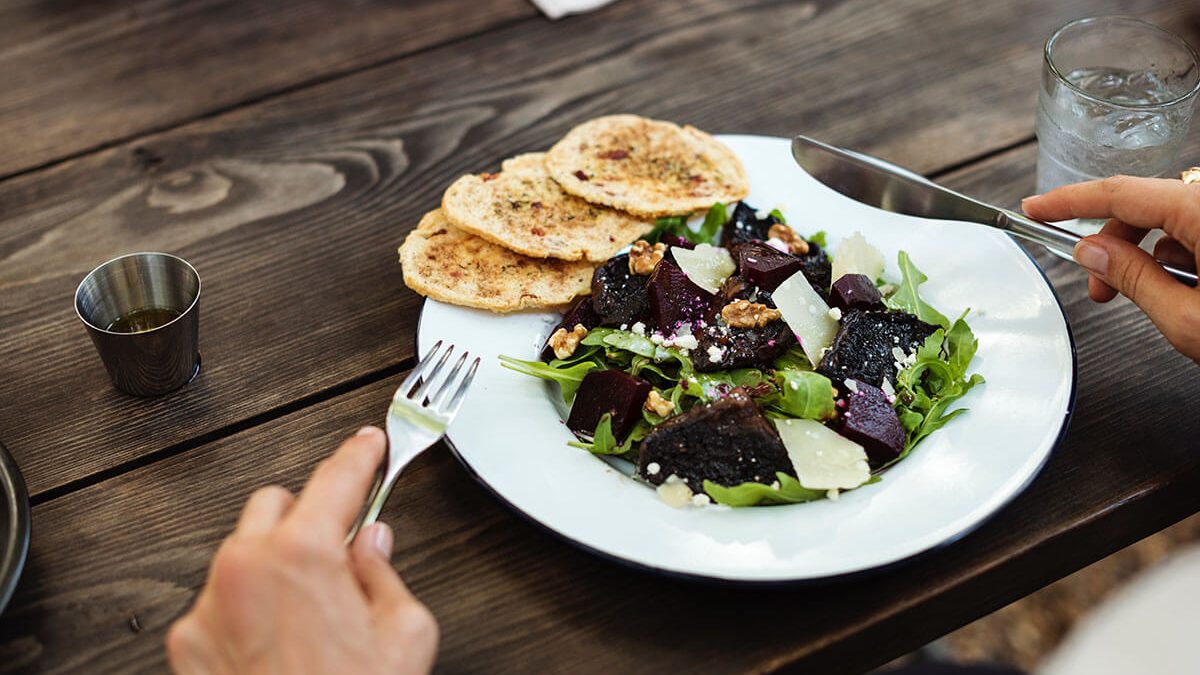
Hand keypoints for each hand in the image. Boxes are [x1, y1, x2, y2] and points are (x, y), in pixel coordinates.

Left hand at [166, 427, 437, 674]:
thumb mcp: (406, 636)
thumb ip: (386, 576)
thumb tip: (372, 548)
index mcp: (303, 555)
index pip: (335, 479)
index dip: (359, 455)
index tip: (367, 445)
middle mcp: (244, 569)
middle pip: (274, 504)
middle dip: (308, 516)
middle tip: (340, 549)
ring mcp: (208, 606)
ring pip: (240, 552)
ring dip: (273, 562)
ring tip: (309, 612)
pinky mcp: (186, 644)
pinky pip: (217, 601)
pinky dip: (245, 607)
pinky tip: (276, 643)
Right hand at [1023, 175, 1199, 361]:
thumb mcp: (1187, 318)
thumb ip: (1135, 279)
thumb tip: (1092, 253)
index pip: (1120, 193)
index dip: (1069, 201)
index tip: (1036, 208)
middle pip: (1144, 205)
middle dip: (1111, 245)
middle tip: (1097, 288)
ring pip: (1171, 219)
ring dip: (1148, 256)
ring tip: (1157, 299)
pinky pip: (1197, 229)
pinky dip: (1180, 256)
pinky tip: (1187, 290)